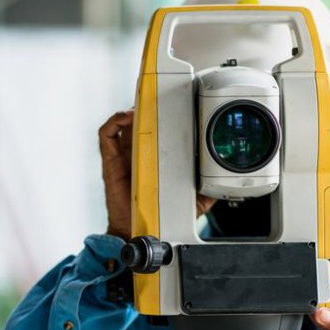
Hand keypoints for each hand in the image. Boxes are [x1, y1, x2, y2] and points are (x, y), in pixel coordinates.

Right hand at [97, 110, 215, 238]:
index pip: (159, 130)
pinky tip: (127, 117)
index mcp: (156, 158)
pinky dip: (114, 121)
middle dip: (150, 107)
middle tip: (163, 99)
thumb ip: (207, 188)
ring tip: (146, 105)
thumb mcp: (193, 200)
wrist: (141, 230)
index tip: (178, 105)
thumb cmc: (160, 214)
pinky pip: (107, 135)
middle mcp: (139, 153)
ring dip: (134, 110)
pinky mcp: (111, 161)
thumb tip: (222, 181)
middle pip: (140, 121)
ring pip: (124, 123)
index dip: (164, 115)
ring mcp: (124, 156)